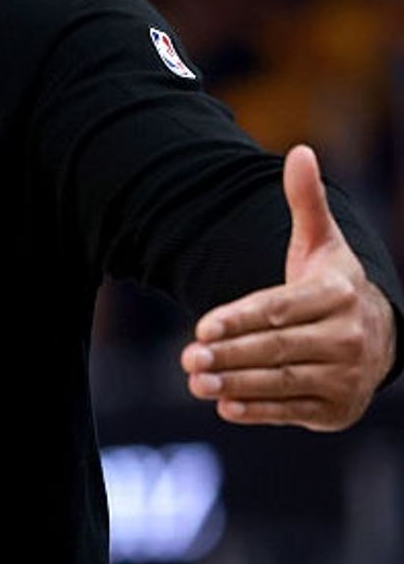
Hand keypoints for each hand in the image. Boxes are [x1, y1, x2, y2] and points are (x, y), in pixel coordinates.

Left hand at [180, 145, 397, 430]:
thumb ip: (306, 203)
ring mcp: (345, 377)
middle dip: (230, 354)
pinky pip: (292, 411)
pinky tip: (225, 406)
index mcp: (338, 295)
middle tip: (187, 357)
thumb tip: (300, 152)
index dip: (240, 318)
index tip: (201, 326)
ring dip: (236, 384)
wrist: (376, 336)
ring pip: (283, 381)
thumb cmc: (330, 284)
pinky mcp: (336, 410)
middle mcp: (348, 338)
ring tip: (196, 381)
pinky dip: (259, 411)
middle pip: (278, 348)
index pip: (280, 309)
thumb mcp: (321, 244)